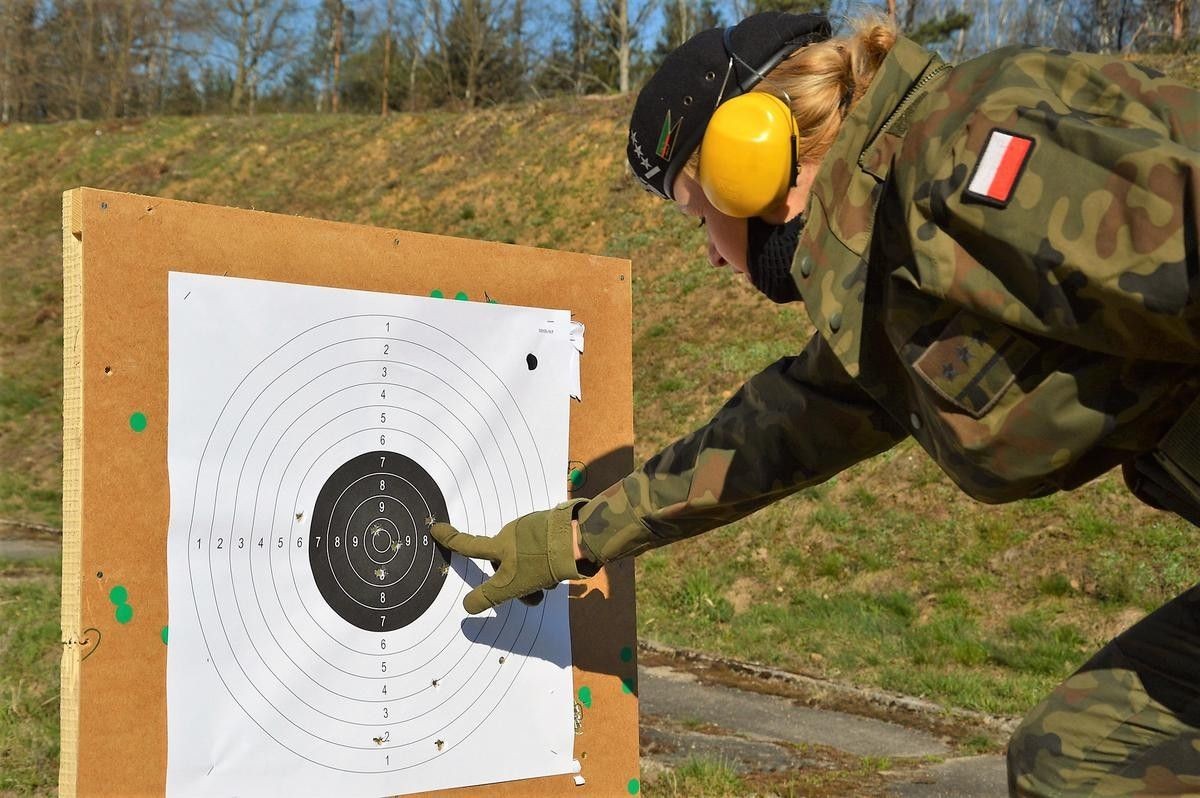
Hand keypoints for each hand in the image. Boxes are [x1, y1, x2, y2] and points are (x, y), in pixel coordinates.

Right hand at [429, 500, 589, 613]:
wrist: (577, 541)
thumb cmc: (538, 562)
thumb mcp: (509, 586)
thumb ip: (487, 597)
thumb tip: (467, 606)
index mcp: (499, 544)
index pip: (469, 545)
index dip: (451, 540)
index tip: (436, 528)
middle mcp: (513, 533)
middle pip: (507, 564)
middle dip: (517, 582)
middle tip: (533, 596)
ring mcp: (534, 529)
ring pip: (528, 562)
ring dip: (537, 578)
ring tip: (551, 585)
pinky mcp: (552, 530)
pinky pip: (544, 554)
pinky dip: (549, 567)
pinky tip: (561, 574)